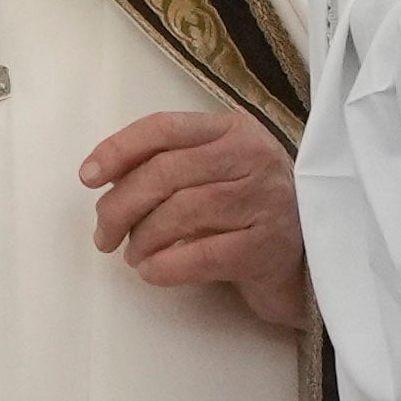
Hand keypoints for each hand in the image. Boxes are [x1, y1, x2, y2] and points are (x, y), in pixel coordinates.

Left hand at [85, 109, 308, 329]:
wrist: (312, 260)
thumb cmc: (251, 213)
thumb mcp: (217, 173)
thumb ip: (173, 167)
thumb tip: (105, 180)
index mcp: (234, 130)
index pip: (164, 128)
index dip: (119, 149)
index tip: (87, 177)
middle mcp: (253, 157)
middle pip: (165, 173)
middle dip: (120, 205)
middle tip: (103, 234)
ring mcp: (265, 201)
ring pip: (180, 213)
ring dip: (141, 239)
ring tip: (131, 255)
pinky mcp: (268, 248)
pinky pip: (202, 255)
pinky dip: (166, 266)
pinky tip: (150, 273)